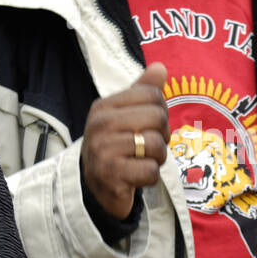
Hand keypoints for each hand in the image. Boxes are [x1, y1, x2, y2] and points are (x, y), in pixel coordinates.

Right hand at [81, 63, 170, 220]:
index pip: (151, 95)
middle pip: (157, 117)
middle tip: (147, 147)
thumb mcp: (125, 117)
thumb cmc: (115, 149)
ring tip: (141, 161)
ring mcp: (103, 150)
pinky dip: (150, 177)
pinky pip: (151, 171)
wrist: (95, 189)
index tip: (150, 126)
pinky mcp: (111, 175)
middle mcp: (100, 125)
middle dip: (161, 136)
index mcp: (104, 107)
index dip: (161, 111)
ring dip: (156, 158)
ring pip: (155, 145)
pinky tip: (136, 177)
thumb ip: (142, 92)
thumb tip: (160, 68)